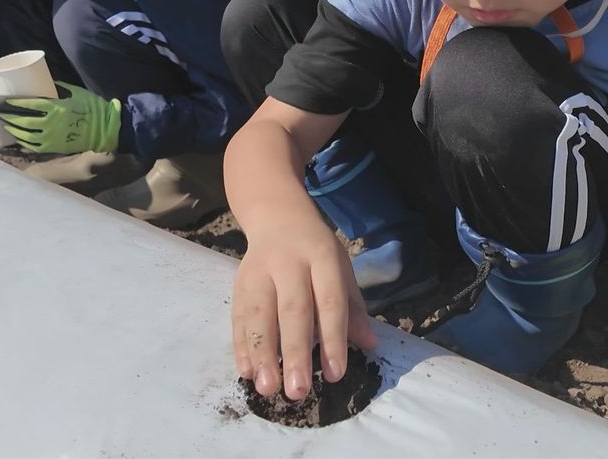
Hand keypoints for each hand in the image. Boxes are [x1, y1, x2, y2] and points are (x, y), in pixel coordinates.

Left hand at [0, 82, 120, 153]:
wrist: (106, 130)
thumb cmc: (93, 109)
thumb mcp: (77, 93)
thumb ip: (60, 89)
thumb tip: (47, 84)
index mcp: (56, 108)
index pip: (30, 104)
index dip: (16, 102)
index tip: (7, 100)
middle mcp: (51, 124)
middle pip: (24, 121)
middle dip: (10, 117)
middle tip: (2, 113)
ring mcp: (52, 137)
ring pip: (26, 135)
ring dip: (14, 130)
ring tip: (7, 125)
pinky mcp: (55, 147)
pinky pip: (34, 146)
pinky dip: (24, 142)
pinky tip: (20, 138)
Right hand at [231, 226, 376, 400]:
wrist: (277, 216)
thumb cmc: (316, 251)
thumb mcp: (341, 269)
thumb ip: (352, 307)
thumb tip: (369, 343)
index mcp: (322, 257)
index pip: (329, 301)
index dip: (333, 338)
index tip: (335, 374)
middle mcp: (289, 263)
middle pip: (292, 310)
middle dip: (295, 353)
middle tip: (297, 390)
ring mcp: (259, 272)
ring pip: (259, 315)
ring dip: (262, 354)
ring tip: (268, 388)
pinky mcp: (238, 284)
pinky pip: (238, 317)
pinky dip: (241, 346)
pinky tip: (247, 372)